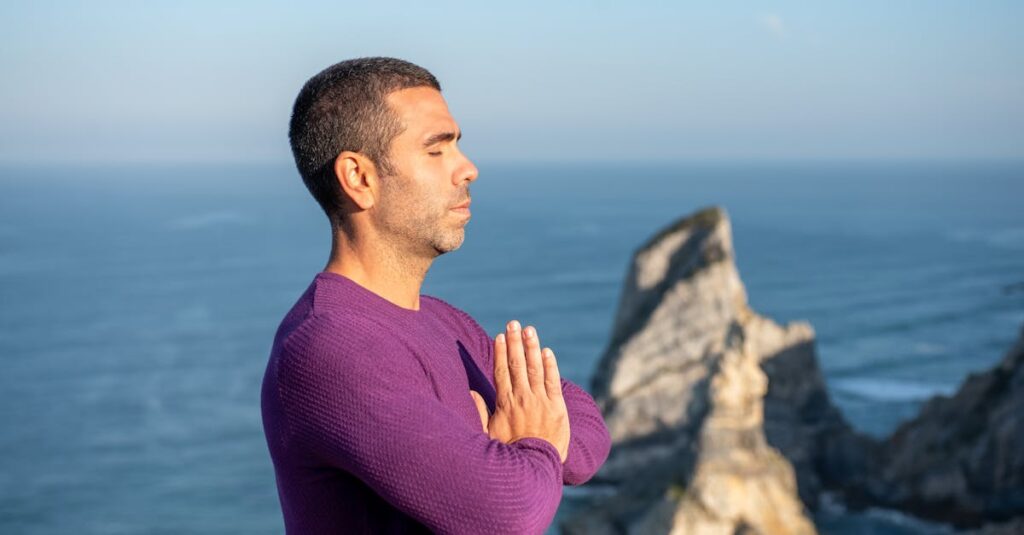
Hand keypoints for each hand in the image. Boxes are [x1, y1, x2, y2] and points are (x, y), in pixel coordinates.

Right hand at [483, 320, 569, 462]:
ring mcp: (540, 401)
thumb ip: (479, 412)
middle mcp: (522, 398)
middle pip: (517, 364)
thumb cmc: (510, 453)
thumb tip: (470, 392)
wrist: (535, 467)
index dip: (501, 353)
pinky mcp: (557, 407)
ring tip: (529, 330)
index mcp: (505, 404)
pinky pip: (553, 381)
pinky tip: (547, 351)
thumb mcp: (488, 434)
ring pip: (535, 368)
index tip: (499, 336)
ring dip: (531, 347)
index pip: (501, 372)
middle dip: (515, 342)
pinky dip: (550, 365)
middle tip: (513, 323)